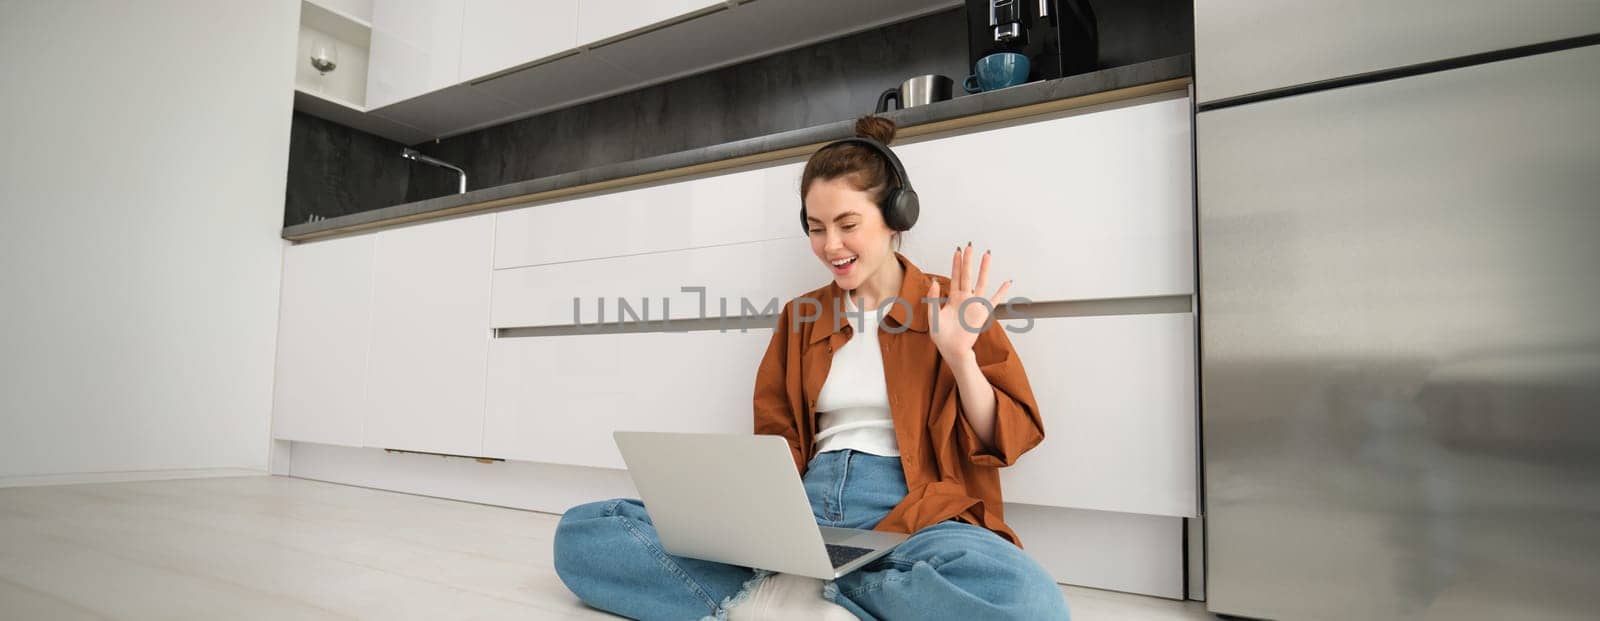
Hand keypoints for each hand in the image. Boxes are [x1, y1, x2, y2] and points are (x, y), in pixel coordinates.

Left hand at [926, 243, 1011, 360]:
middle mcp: (964, 299)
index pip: (954, 277)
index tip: (957, 251)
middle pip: (967, 275)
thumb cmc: (942, 337)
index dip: (956, 264)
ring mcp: (974, 305)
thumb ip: (933, 299)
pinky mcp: (983, 313)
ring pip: (981, 282)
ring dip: (984, 269)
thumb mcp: (933, 316)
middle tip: (970, 246)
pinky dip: (1001, 292)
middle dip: (968, 261)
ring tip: (987, 255)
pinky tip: (1007, 282)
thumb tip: (934, 282)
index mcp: (952, 299)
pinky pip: (994, 300)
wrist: (953, 350)